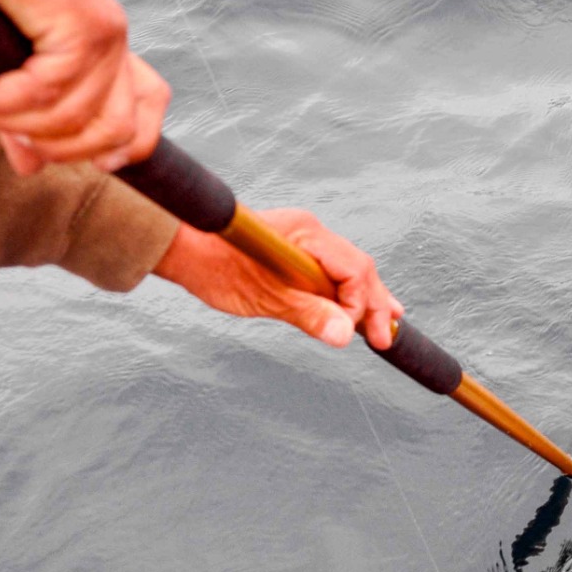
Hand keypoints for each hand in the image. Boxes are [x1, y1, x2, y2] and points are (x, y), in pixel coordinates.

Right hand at [0, 0, 169, 174]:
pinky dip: (3, 100)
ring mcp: (104, 34)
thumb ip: (21, 118)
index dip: (133, 146)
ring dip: (15, 123)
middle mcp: (113, 40)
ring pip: (73, 118)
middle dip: (60, 149)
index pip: (150, 103)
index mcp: (103, 47)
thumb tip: (28, 168)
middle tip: (10, 135)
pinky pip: (47, 90)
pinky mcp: (82, 28)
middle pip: (117, 130)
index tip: (102, 166)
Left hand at [153, 209, 404, 348]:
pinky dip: (344, 295)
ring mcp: (305, 242)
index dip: (360, 305)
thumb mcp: (266, 298)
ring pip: (347, 272)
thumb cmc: (218, 268)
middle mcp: (312, 233)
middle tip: (386, 338)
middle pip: (358, 269)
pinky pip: (329, 274)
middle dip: (374, 304)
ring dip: (365, 300)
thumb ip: (308, 314)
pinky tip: (356, 312)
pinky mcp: (295, 254)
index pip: (354, 270)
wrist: (185, 251)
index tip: (353, 334)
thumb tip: (344, 336)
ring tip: (386, 325)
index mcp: (308, 234)